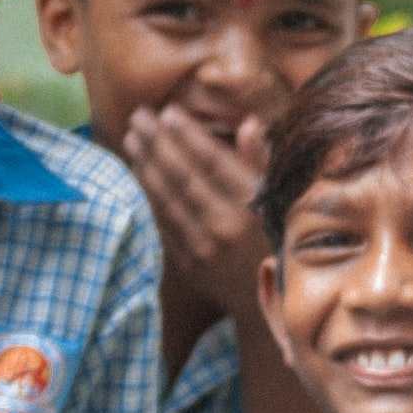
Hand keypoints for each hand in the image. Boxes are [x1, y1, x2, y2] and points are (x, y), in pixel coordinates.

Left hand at [120, 108, 272, 320]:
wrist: (270, 300)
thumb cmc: (279, 241)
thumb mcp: (282, 199)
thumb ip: (262, 161)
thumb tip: (247, 123)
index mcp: (254, 204)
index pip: (214, 161)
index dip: (188, 134)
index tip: (168, 111)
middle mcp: (228, 224)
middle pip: (184, 175)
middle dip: (157, 142)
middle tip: (138, 116)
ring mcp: (205, 246)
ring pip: (168, 198)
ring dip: (145, 165)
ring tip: (130, 139)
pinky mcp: (189, 263)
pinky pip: (162, 222)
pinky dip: (147, 196)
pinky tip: (137, 174)